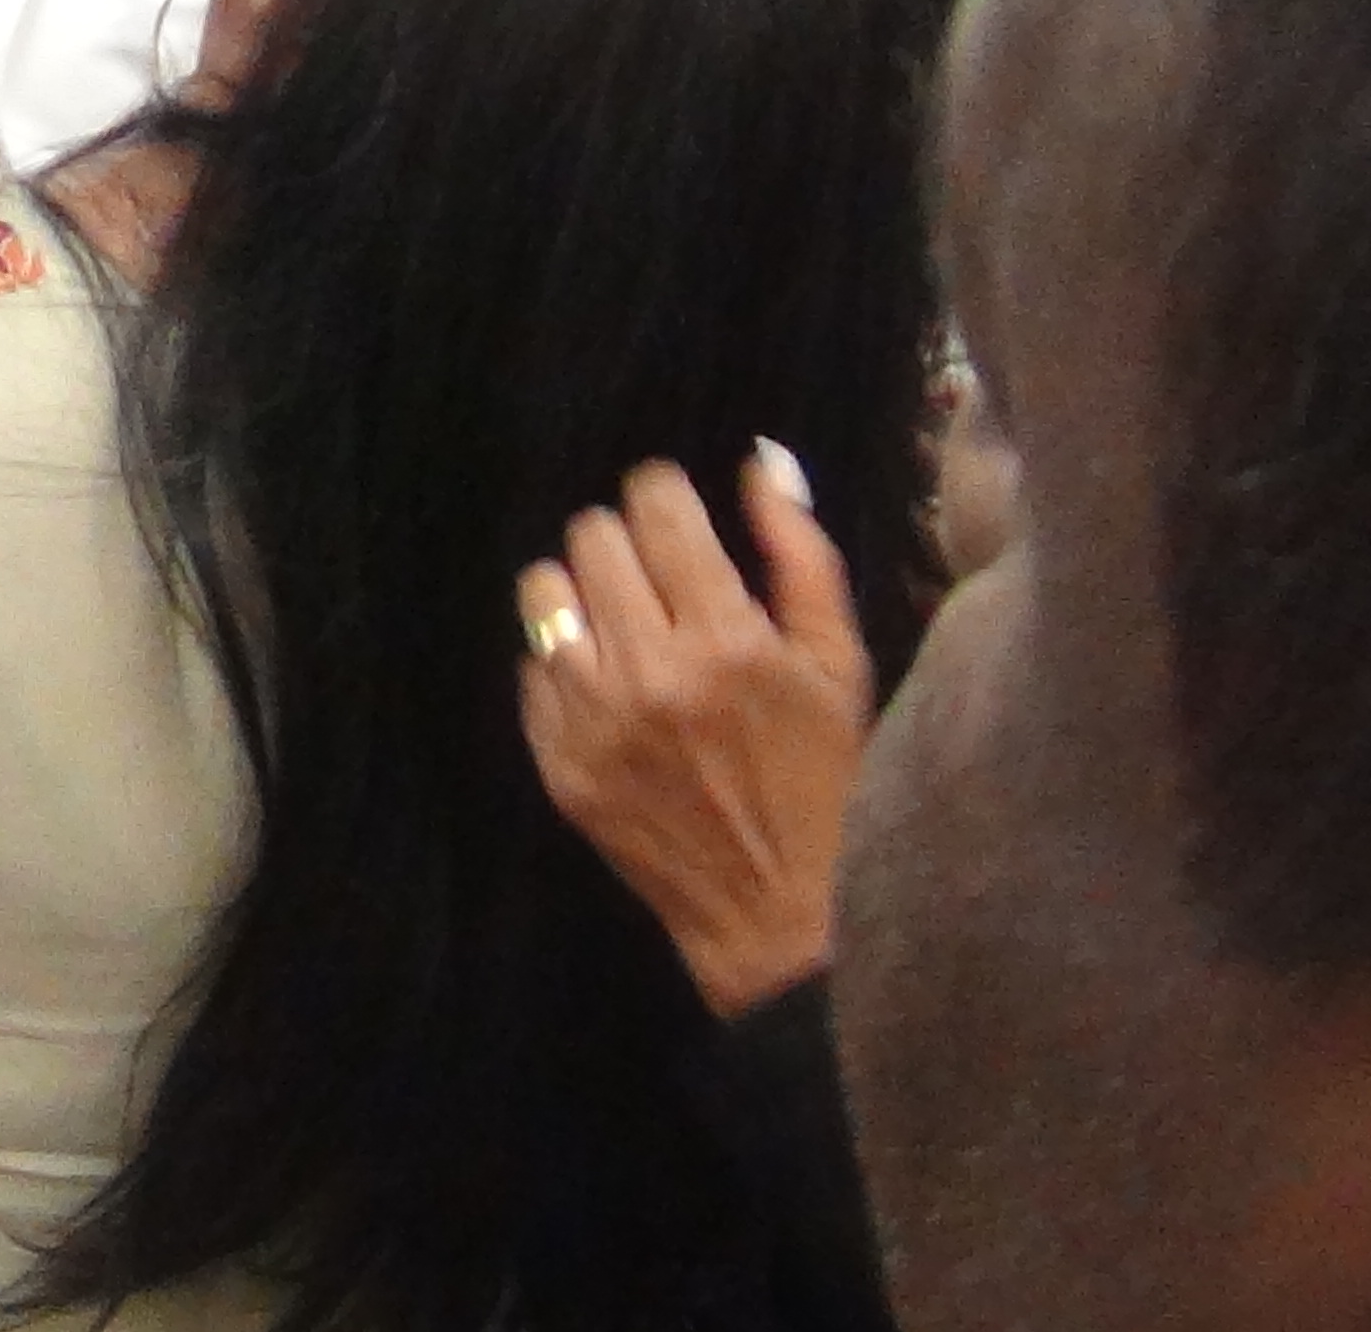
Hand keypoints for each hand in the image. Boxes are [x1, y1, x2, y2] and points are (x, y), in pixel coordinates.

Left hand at [515, 447, 872, 1017]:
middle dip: (626, 541)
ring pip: (543, 593)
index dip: (663, 494)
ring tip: (622, 621)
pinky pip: (532, 670)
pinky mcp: (557, 764)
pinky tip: (611, 689)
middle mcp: (648, 672)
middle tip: (656, 575)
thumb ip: (800, 554)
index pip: (655, 507)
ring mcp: (593, 721)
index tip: (674, 512)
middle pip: (591, 537)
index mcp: (725, 638)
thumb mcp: (838, 664)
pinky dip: (566, 666)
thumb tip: (763, 462)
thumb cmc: (822, 779)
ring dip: (583, 593)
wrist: (773, 909)